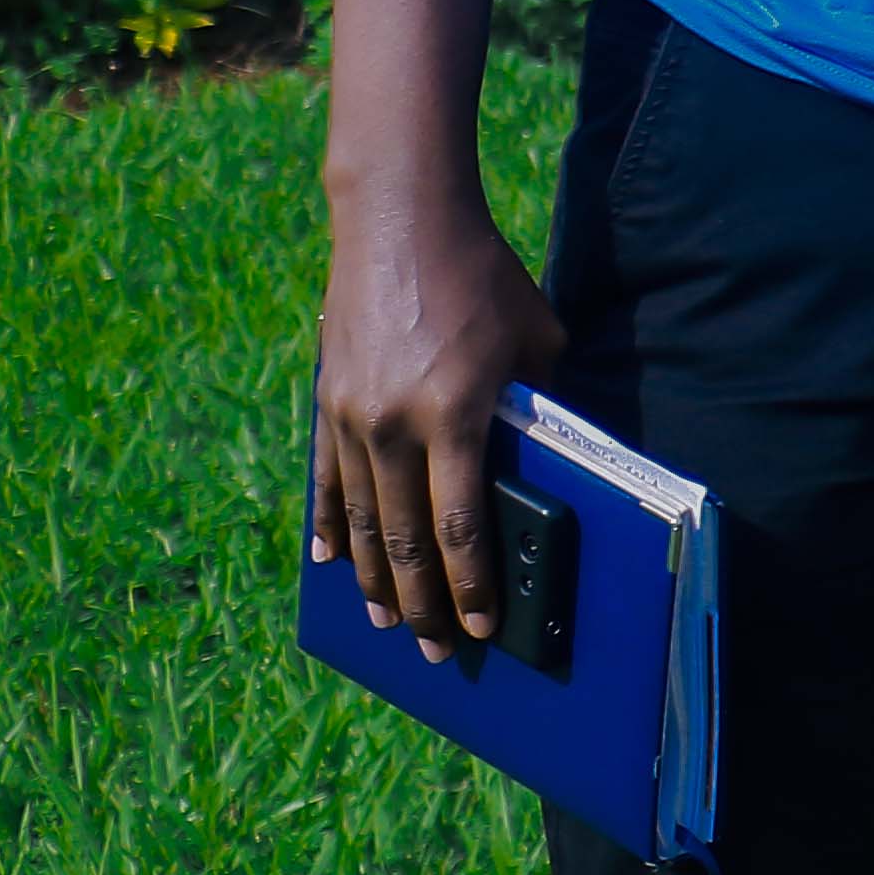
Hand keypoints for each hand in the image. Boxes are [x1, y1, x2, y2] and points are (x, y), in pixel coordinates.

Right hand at [312, 178, 565, 663]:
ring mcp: (352, 417)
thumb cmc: (484, 277)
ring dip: (372, 577)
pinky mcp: (327, 402)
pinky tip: (332, 560)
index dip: (470, 583)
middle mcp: (395, 426)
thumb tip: (545, 456)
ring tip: (383, 621)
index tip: (478, 625)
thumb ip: (537, 405)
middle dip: (420, 602)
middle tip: (432, 651)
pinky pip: (328, 480)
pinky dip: (331, 524)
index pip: (463, 523)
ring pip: (361, 519)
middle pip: (406, 538)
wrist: (400, 222)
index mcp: (456, 415)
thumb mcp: (535, 339)